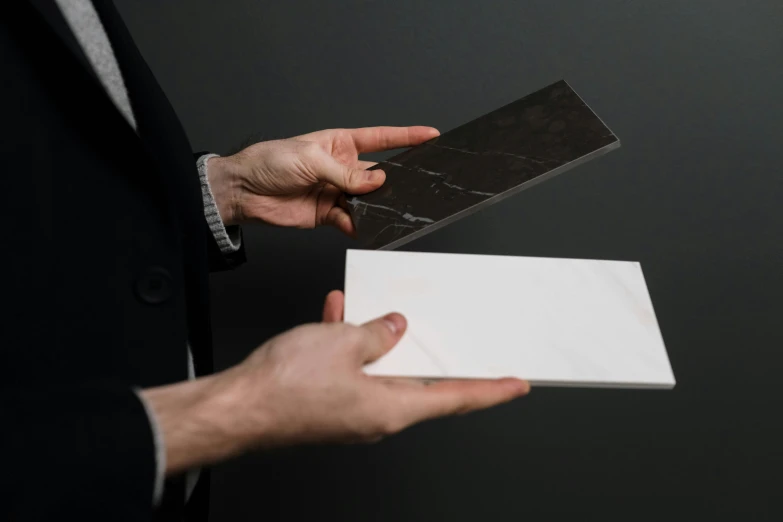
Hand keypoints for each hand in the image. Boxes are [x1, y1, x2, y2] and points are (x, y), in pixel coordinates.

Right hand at [142, 291, 529, 473]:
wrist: (237, 409)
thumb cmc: (286, 386)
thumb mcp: (341, 343)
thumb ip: (375, 333)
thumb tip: (393, 327)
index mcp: (392, 408)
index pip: (456, 397)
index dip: (490, 390)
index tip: (515, 384)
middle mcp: (377, 414)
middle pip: (420, 382)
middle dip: (433, 354)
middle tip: (455, 340)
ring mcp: (353, 410)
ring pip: (381, 369)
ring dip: (381, 339)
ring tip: (376, 312)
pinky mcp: (330, 401)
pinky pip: (351, 368)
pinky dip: (349, 342)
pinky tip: (338, 314)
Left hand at [206, 126, 439, 234]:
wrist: (243, 190)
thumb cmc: (270, 161)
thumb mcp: (310, 159)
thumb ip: (345, 174)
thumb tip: (377, 181)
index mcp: (340, 144)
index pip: (381, 139)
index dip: (406, 137)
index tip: (430, 136)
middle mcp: (342, 167)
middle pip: (377, 174)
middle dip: (395, 180)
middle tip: (414, 185)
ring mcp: (336, 191)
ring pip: (367, 200)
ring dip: (376, 206)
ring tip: (387, 209)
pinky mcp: (328, 214)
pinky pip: (351, 220)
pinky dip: (358, 224)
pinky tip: (361, 225)